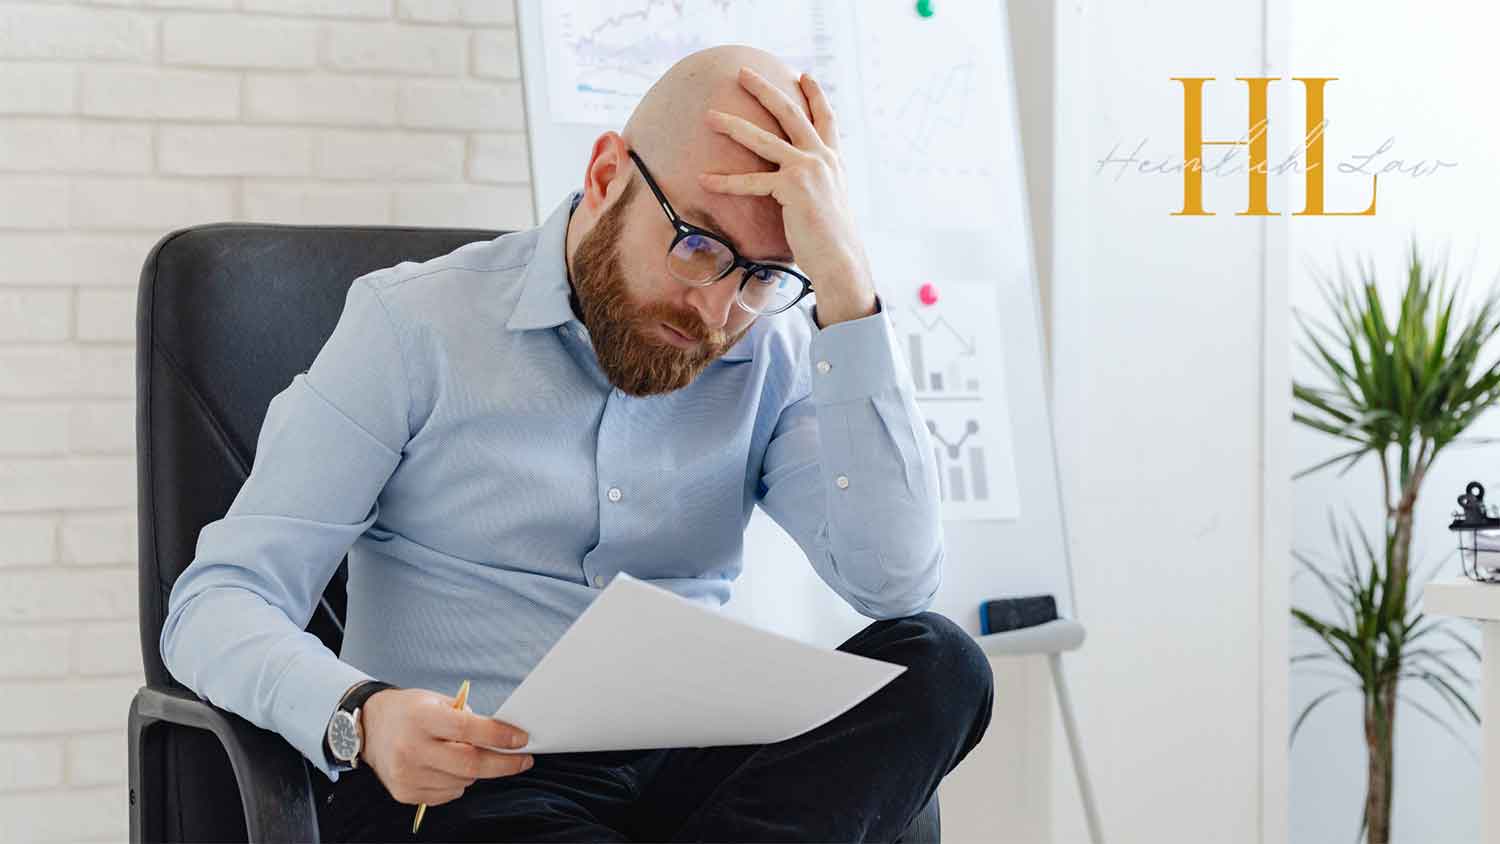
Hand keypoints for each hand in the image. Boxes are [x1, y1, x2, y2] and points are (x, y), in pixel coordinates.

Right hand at [359, 687, 533, 805]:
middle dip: (503, 764)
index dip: (499, 736)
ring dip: (476, 772)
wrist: (369, 727)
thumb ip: (467, 717)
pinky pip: (448, 794)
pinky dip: (458, 782)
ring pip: (462, 782)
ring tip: (467, 755)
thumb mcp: (437, 701)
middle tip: (523, 760)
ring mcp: (407, 774)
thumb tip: (503, 737)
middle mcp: (411, 748)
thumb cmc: (410, 711)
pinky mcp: (405, 792)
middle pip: (469, 764)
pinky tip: (447, 767)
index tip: (521, 739)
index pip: (467, 729)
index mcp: (421, 718)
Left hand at [698, 65, 876, 326]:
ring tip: (710, 116)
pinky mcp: (792, 188)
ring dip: (733, 125)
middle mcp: (822, 158)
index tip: (804, 75)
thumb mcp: (828, 202)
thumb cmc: (830, 239)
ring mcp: (808, 169)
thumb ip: (816, 185)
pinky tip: (703, 179)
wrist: (840, 258)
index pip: (826, 119)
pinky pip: (751, 182)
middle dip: (765, 90)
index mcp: (833, 160)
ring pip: (764, 139)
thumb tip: (800, 186)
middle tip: (743, 72)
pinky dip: (725, 182)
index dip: (816, 95)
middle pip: (790, 113)